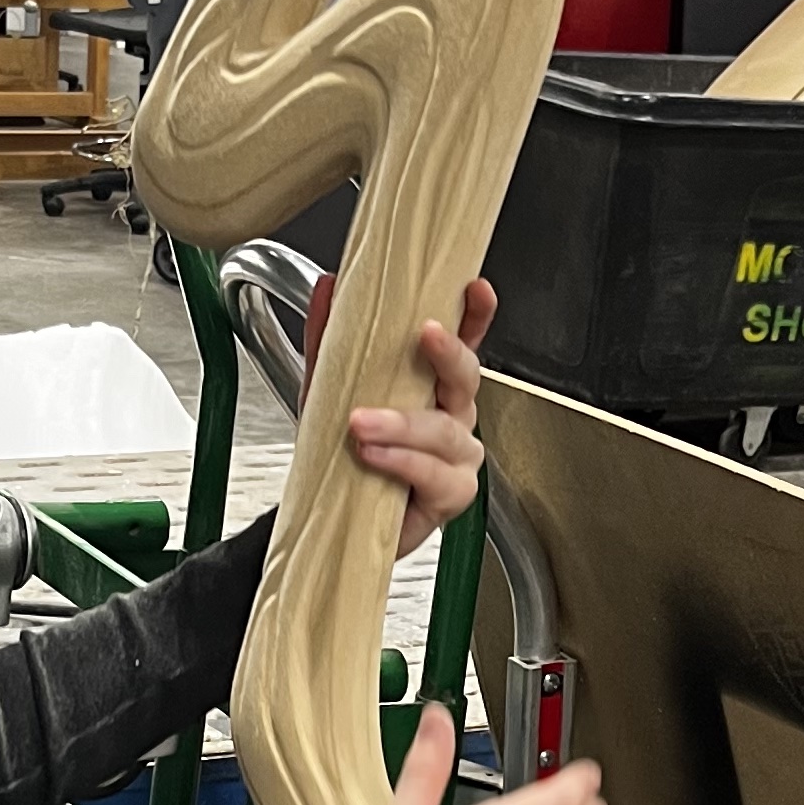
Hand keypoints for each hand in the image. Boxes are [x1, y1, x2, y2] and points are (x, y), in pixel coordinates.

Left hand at [349, 278, 494, 561]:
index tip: (474, 289)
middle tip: (425, 334)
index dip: (475, 315)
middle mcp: (453, 416)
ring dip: (403, 423)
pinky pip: (435, 475)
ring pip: (447, 431)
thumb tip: (329, 288)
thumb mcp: (330, 390)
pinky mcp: (451, 495)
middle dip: (450, 354)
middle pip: (467, 378)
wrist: (333, 516)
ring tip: (361, 423)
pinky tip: (374, 455)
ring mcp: (457, 457)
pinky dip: (402, 462)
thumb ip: (331, 339)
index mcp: (434, 384)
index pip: (464, 341)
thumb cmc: (347, 454)